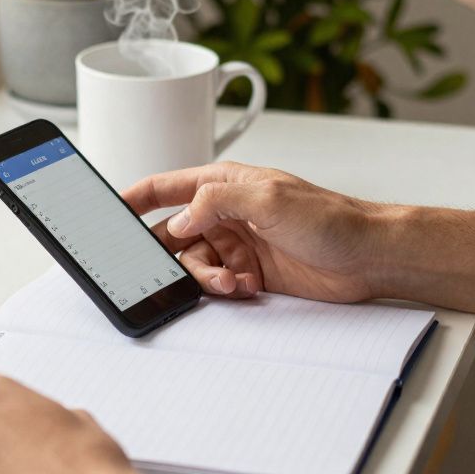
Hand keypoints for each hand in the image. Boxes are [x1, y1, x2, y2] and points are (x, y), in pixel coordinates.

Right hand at [123, 162, 390, 302]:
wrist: (369, 257)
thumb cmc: (331, 218)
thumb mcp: (268, 197)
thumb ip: (215, 202)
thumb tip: (178, 221)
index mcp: (224, 184)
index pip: (166, 187)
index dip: (134, 198)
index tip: (105, 211)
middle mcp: (226, 213)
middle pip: (172, 234)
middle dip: (165, 253)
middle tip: (161, 269)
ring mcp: (238, 244)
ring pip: (193, 264)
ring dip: (203, 277)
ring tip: (229, 282)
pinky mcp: (250, 273)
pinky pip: (217, 283)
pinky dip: (224, 289)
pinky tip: (245, 287)